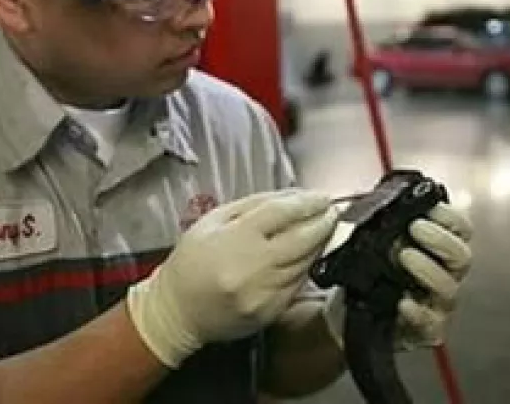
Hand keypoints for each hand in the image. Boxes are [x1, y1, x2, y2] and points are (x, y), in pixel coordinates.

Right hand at [127, 190, 338, 368]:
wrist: (177, 312)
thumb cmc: (192, 261)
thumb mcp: (213, 221)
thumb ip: (254, 205)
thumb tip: (293, 197)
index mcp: (235, 240)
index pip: (283, 213)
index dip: (308, 202)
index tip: (322, 196)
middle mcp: (253, 268)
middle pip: (303, 238)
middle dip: (323, 222)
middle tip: (331, 211)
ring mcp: (265, 293)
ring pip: (305, 262)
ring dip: (319, 243)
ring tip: (322, 228)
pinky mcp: (271, 312)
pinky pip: (299, 283)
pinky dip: (306, 266)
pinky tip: (306, 254)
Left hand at [322, 202, 472, 350]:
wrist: (347, 306)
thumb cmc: (370, 265)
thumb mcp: (377, 234)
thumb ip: (387, 216)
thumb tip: (386, 194)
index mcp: (440, 247)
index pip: (461, 228)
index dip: (449, 215)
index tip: (427, 205)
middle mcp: (446, 274)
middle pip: (462, 256)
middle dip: (440, 239)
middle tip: (415, 227)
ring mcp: (438, 303)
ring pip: (449, 288)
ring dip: (428, 269)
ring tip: (403, 256)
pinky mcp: (425, 330)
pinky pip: (430, 324)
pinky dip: (418, 312)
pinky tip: (403, 301)